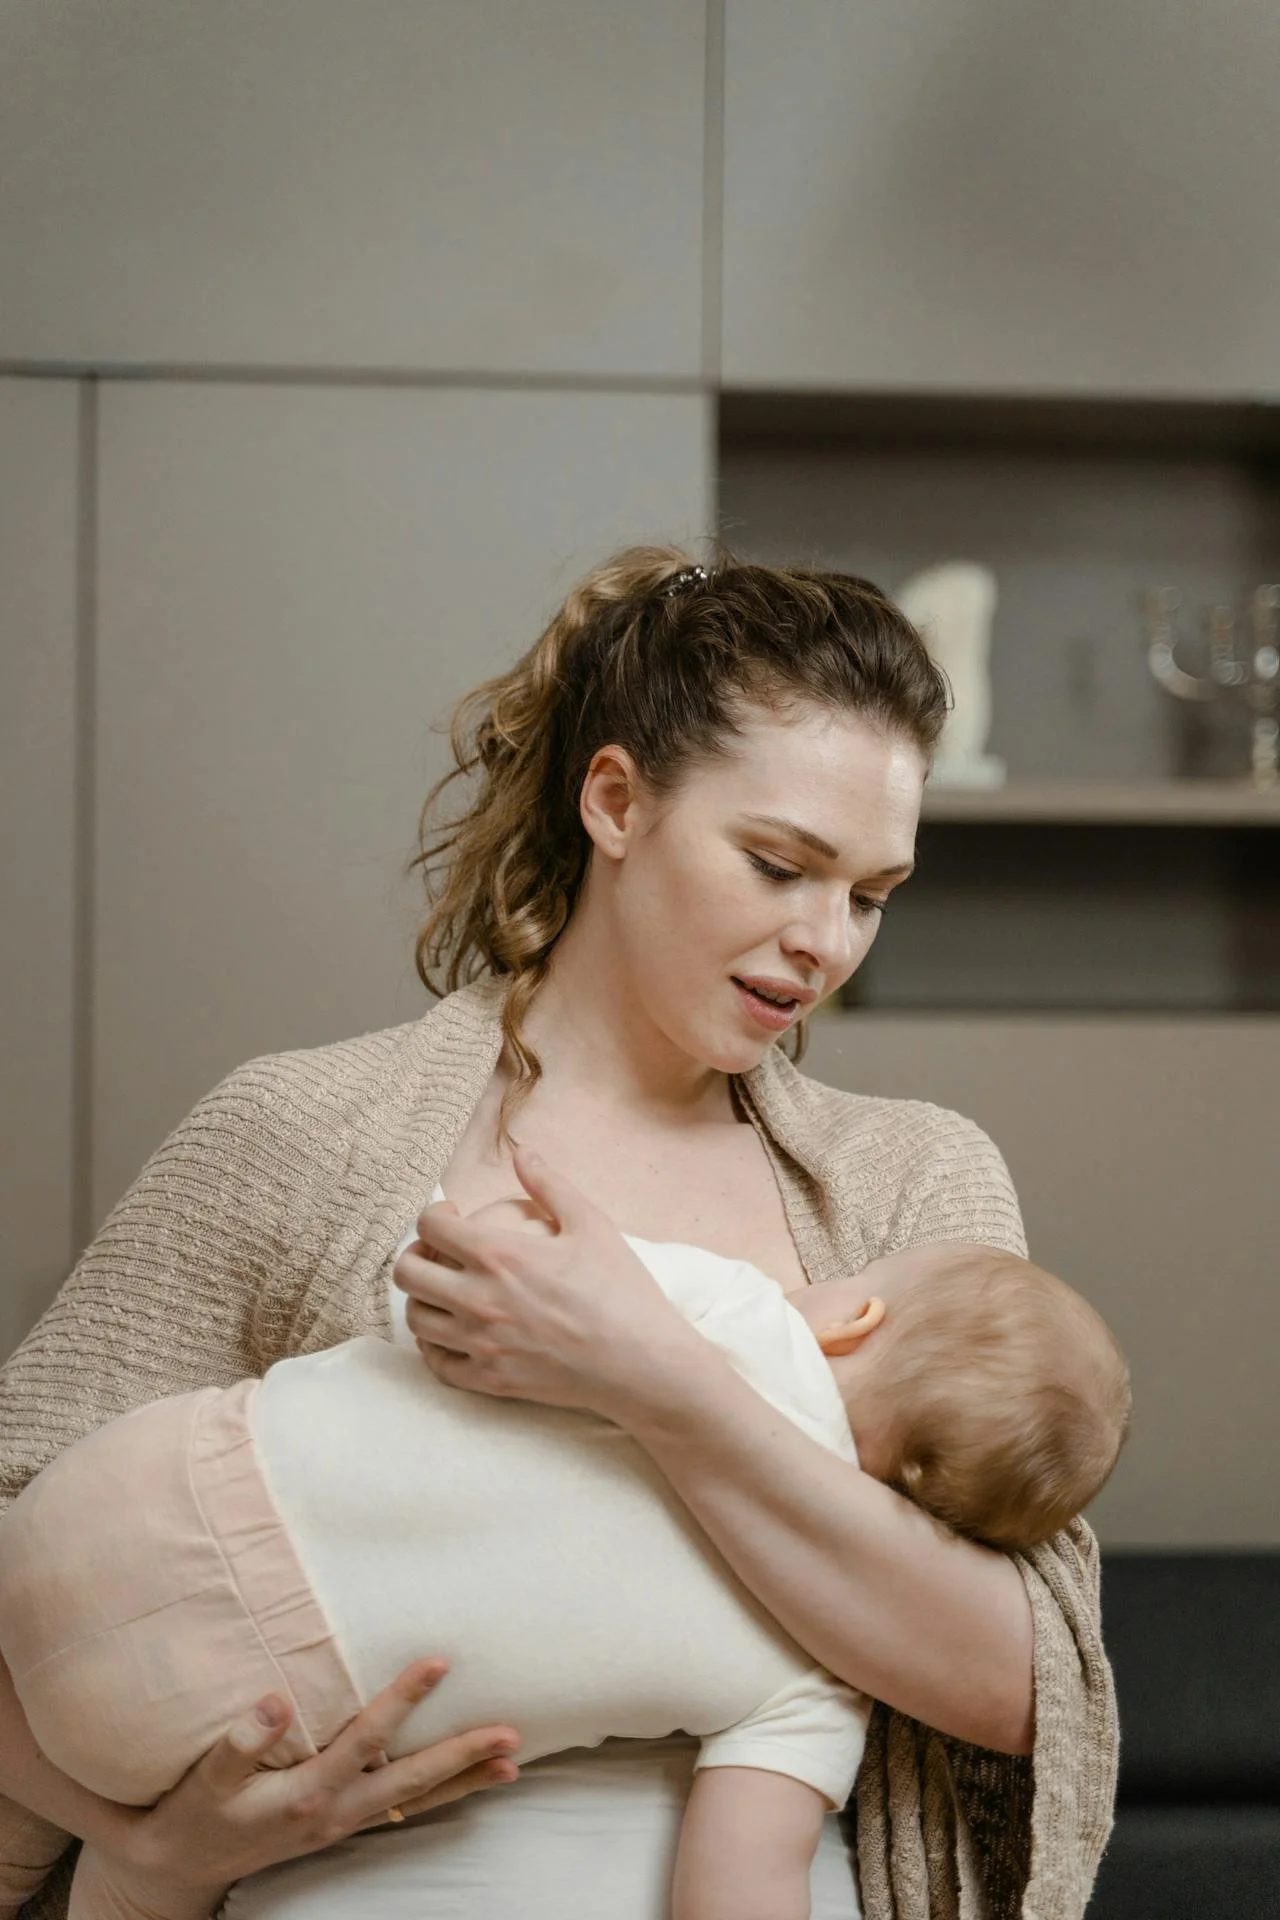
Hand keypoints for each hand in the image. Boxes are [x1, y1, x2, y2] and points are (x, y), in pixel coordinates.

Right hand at [116, 1660, 518, 1893]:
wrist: (183, 1866)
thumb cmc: (197, 1813)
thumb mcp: (208, 1779)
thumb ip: (240, 1742)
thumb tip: (276, 1700)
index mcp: (308, 1792)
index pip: (369, 1738)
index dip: (404, 1699)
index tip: (439, 1662)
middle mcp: (336, 1812)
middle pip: (412, 1781)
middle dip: (463, 1756)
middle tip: (511, 1734)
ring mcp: (342, 1824)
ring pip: (415, 1800)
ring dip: (463, 1781)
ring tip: (510, 1765)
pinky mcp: (340, 1826)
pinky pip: (401, 1810)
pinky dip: (437, 1797)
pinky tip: (462, 1785)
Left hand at [395, 1148, 698, 1415]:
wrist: (642, 1363)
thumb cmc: (621, 1289)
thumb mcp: (591, 1224)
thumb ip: (550, 1185)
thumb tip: (523, 1153)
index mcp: (498, 1255)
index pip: (430, 1226)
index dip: (434, 1214)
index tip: (452, 1216)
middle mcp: (478, 1299)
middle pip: (408, 1273)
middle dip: (416, 1254)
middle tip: (438, 1253)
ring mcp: (480, 1344)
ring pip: (416, 1319)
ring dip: (422, 1299)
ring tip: (445, 1291)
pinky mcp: (489, 1380)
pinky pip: (437, 1364)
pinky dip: (435, 1347)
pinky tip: (454, 1334)